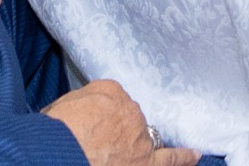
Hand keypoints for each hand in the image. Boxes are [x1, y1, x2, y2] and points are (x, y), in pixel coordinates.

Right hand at [45, 80, 197, 165]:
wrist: (60, 154)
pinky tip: (195, 155)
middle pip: (128, 118)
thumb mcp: (58, 107)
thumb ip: (77, 105)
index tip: (90, 124)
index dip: (99, 114)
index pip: (111, 98)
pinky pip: (170, 159)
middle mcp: (129, 109)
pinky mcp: (146, 162)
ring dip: (137, 145)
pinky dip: (184, 157)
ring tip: (125, 154)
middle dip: (116, 129)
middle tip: (95, 144)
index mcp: (109, 90)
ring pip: (146, 137)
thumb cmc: (53, 132)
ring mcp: (140, 137)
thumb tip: (78, 115)